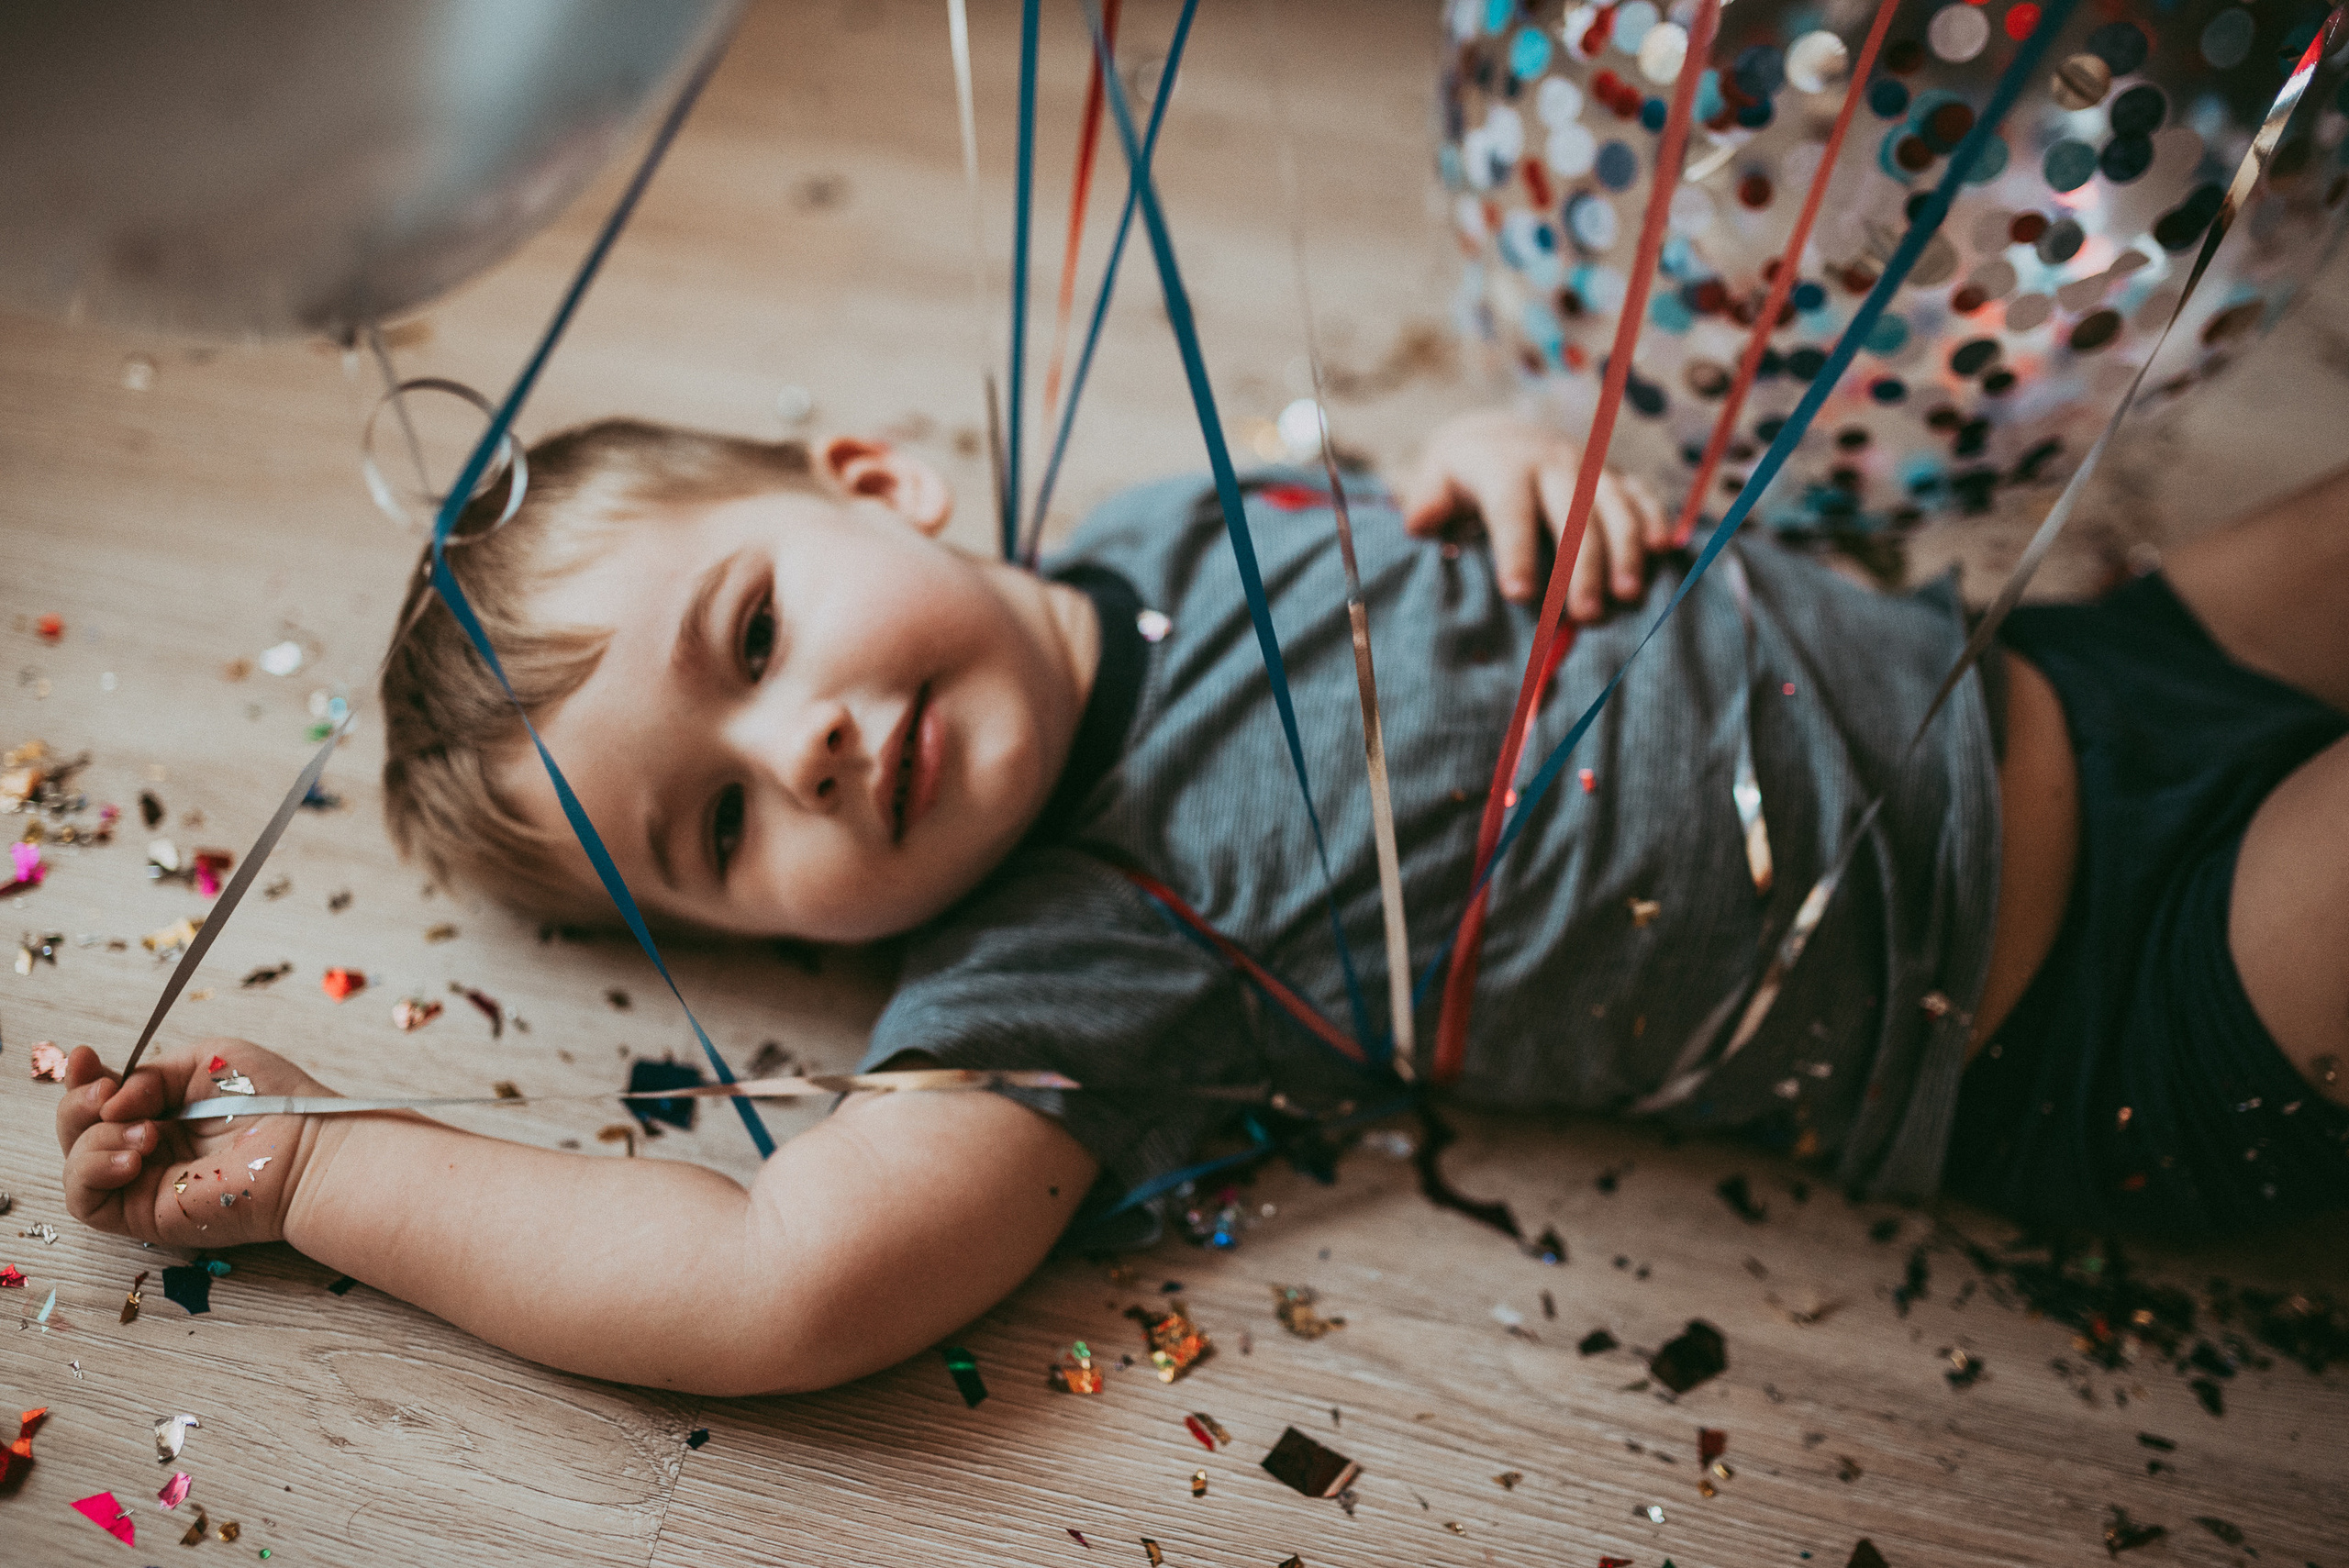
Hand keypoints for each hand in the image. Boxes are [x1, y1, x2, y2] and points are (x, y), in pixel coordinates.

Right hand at [56, 1039, 335, 1250]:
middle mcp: (148, 1148)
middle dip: (77, 1105)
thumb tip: (109, 1103)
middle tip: (104, 1092)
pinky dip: (91, 1170)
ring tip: (147, 1132)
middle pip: (78, 1129)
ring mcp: (143, 1183)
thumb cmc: (271, 1100)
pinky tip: (131, 1157)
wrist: (305, 1148)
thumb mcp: (203, 1063)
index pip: (102, 1098)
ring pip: (76, 1162)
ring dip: (94, 1138)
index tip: (85, 1056)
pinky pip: (84, 1200)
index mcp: (163, 1110)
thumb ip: (147, 1075)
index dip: (84, 1078)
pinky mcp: (142, 1216)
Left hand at [1402, 408, 1669, 619]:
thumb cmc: (1462, 477)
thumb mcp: (1435, 480)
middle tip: (1586, 615)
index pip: (1511, 508)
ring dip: (1624, 551)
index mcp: (1504, 466)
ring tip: (1628, 596)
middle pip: (1572, 513)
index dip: (1516, 550)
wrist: (1499, 437)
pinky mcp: (1614, 478)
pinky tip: (1661, 551)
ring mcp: (1588, 469)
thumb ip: (1426, 501)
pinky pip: (1641, 494)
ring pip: (1613, 505)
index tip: (1518, 595)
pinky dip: (1654, 519)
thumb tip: (1422, 522)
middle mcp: (1552, 463)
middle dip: (1582, 565)